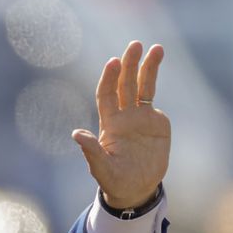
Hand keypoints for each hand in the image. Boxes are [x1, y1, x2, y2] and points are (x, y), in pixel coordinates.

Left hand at [71, 41, 170, 208]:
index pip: (107, 96)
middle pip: (125, 85)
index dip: (109, 79)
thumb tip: (76, 134)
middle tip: (134, 44)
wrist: (136, 188)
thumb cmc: (115, 181)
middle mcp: (124, 116)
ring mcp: (140, 118)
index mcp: (110, 125)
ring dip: (147, 67)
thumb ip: (91, 152)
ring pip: (143, 87)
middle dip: (129, 64)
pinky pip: (153, 99)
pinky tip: (156, 62)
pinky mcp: (156, 123)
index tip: (113, 62)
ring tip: (156, 47)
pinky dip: (154, 80)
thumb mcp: (102, 169)